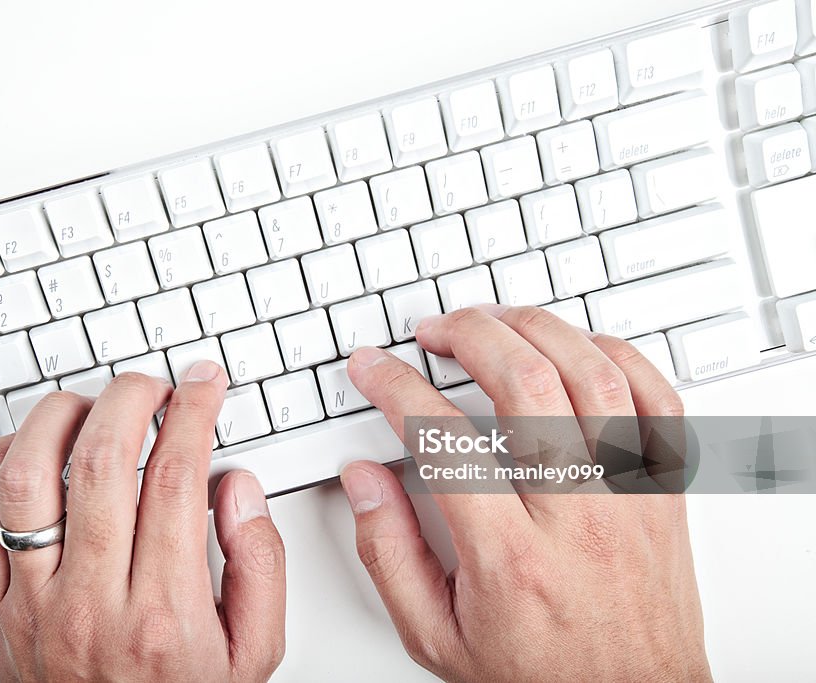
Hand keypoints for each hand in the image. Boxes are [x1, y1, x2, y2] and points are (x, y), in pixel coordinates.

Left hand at [0, 361, 285, 681]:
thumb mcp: (252, 653)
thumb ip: (260, 568)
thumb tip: (239, 491)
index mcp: (163, 611)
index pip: (176, 477)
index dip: (192, 412)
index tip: (202, 386)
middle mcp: (93, 603)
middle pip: (102, 463)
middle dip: (131, 398)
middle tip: (151, 386)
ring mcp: (35, 604)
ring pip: (27, 480)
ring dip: (57, 421)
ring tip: (88, 406)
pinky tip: (26, 449)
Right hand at [339, 305, 710, 681]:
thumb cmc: (541, 677)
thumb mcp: (435, 635)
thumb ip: (388, 554)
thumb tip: (364, 481)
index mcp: (512, 556)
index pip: (444, 440)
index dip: (396, 387)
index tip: (374, 369)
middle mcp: (579, 517)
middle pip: (525, 385)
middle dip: (467, 336)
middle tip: (433, 332)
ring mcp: (632, 498)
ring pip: (592, 375)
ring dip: (535, 330)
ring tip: (494, 323)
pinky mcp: (667, 491)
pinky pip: (657, 397)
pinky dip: (615, 354)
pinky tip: (575, 346)